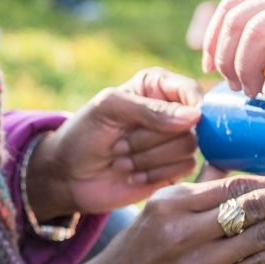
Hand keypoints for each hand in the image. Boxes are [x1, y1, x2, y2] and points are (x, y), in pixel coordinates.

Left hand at [27, 68, 201, 219]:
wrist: (68, 176)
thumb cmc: (83, 133)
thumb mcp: (108, 109)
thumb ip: (150, 109)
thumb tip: (196, 116)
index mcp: (156, 87)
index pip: (191, 90)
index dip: (191, 106)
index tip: (177, 122)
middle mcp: (170, 113)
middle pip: (191, 124)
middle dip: (151, 137)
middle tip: (120, 143)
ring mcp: (173, 143)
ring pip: (188, 148)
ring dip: (148, 157)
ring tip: (121, 157)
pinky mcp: (173, 170)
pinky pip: (183, 170)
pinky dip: (154, 174)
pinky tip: (131, 174)